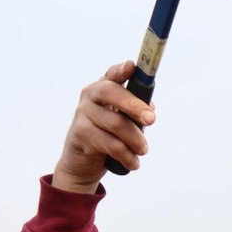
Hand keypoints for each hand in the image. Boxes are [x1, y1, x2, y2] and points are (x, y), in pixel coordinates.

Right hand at [52, 61, 155, 193]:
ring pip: (115, 123)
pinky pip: (110, 144)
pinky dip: (126, 155)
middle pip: (111, 93)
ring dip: (135, 139)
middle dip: (135, 106)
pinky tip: (134, 163)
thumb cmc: (107, 137)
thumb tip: (150, 109)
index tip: (132, 67)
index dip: (121, 69)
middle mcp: (89, 96)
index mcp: (102, 88)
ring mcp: (82, 114)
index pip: (112, 74)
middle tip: (151, 120)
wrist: (82, 164)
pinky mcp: (79, 134)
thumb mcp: (122, 121)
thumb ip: (136, 111)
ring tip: (143, 150)